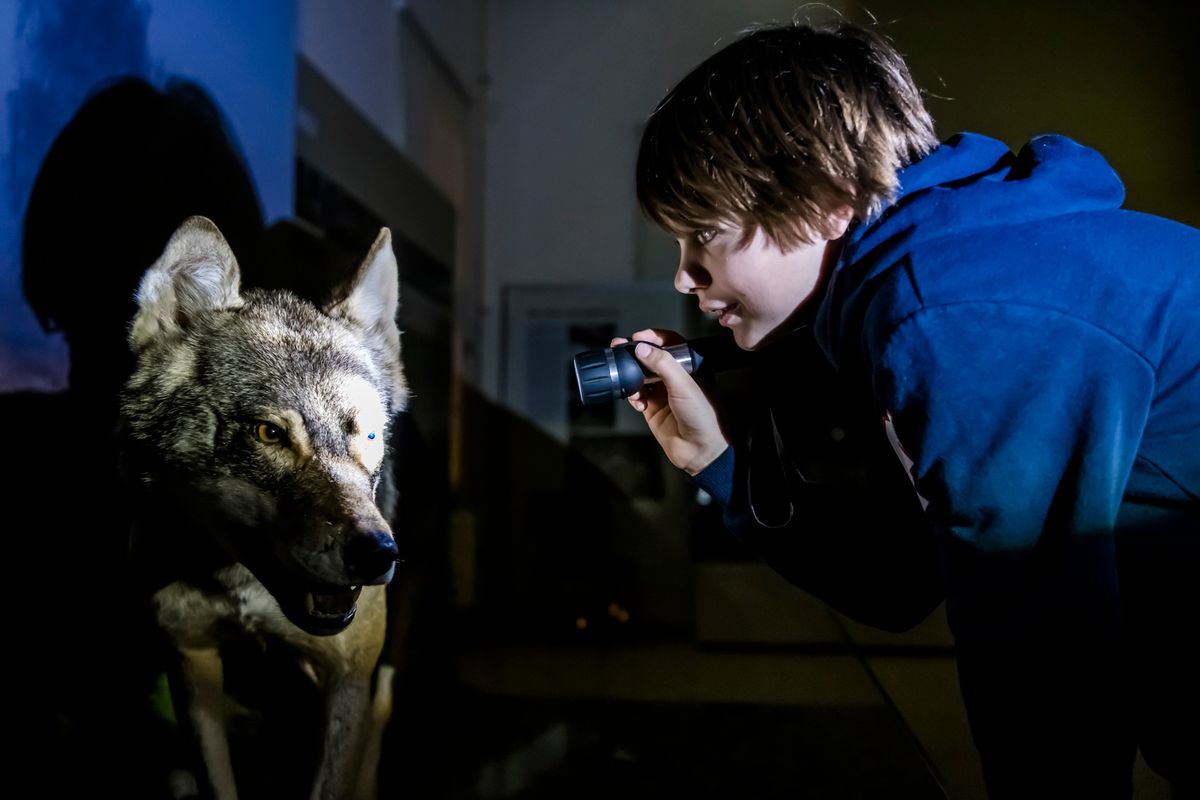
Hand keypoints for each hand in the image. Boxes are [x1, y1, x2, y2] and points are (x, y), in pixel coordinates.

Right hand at [612, 329, 728, 474]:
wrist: (700, 450)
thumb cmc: (703, 415)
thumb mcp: (684, 385)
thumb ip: (663, 364)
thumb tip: (642, 348)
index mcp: (690, 367)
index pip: (669, 343)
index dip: (653, 337)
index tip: (637, 337)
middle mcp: (676, 377)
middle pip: (651, 358)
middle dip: (634, 354)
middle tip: (619, 348)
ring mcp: (663, 393)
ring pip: (640, 376)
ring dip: (630, 376)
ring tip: (626, 379)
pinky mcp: (652, 408)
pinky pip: (636, 395)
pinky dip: (632, 396)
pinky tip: (637, 402)